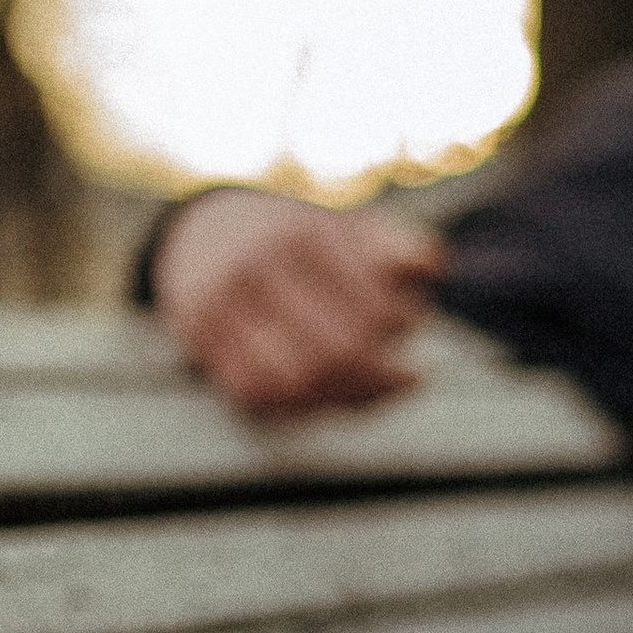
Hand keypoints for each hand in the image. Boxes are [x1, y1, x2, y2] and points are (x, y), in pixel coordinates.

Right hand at [150, 190, 441, 415]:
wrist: (204, 233)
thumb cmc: (296, 239)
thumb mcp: (344, 227)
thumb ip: (393, 245)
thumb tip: (432, 264)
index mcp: (302, 236)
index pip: (370, 306)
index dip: (401, 325)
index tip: (409, 326)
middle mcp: (257, 268)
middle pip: (337, 351)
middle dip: (380, 377)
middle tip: (407, 380)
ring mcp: (222, 305)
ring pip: (296, 382)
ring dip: (342, 398)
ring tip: (370, 393)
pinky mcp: (199, 338)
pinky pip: (255, 394)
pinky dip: (295, 406)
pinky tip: (323, 399)